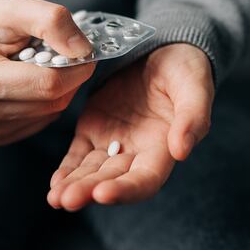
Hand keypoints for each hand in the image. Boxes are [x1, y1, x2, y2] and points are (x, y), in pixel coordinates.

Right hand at [0, 0, 94, 145]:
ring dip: (58, 90)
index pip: (48, 84)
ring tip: (40, 67)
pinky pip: (41, 121)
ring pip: (50, 113)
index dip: (76, 68)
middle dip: (69, 78)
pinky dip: (46, 102)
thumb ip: (51, 21)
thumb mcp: (14, 7)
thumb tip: (83, 50)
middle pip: (52, 102)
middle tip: (62, 55)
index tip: (83, 52)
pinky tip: (32, 84)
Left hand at [48, 43, 213, 209]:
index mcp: (162, 148)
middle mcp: (136, 152)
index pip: (145, 179)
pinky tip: (55, 182)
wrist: (159, 50)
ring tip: (55, 198)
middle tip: (66, 199)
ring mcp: (112, 142)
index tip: (103, 193)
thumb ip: (192, 118)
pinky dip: (67, 168)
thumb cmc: (183, 70)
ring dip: (74, 185)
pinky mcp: (93, 128)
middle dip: (90, 191)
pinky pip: (78, 153)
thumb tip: (181, 151)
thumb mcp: (194, 88)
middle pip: (112, 179)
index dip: (126, 189)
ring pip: (92, 170)